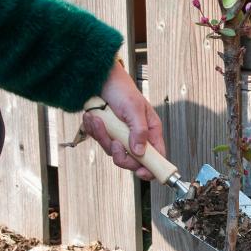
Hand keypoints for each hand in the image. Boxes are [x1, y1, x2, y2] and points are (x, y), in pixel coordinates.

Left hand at [82, 60, 165, 180]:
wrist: (99, 78)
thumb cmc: (121, 89)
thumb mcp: (133, 108)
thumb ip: (139, 131)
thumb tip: (140, 153)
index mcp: (150, 131)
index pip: (157, 156)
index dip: (151, 168)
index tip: (141, 172)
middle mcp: (136, 136)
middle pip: (132, 160)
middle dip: (120, 154)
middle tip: (114, 142)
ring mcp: (120, 136)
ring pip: (113, 151)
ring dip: (103, 137)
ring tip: (97, 120)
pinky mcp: (106, 133)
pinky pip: (100, 141)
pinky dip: (94, 131)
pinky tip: (93, 117)